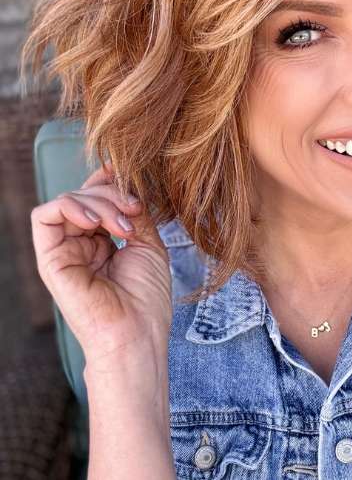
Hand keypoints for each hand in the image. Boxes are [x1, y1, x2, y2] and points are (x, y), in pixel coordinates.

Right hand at [30, 162, 171, 368]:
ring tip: (122, 224)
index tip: (130, 175)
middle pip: (85, 194)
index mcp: (101, 242)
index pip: (95, 197)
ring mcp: (64, 250)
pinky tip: (96, 222)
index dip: (108, 180)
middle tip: (134, 211)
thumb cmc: (146, 298)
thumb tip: (125, 182)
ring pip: (68, 199)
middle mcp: (80, 244)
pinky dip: (71, 206)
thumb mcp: (148, 243)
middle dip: (112, 193)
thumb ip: (133, 213)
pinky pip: (45, 214)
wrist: (137, 333)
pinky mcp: (50, 259)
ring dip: (99, 202)